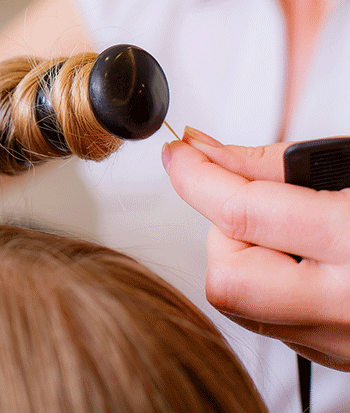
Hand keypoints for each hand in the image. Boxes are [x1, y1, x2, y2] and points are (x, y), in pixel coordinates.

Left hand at [162, 127, 349, 370]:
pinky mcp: (344, 358)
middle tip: (255, 202)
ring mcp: (346, 340)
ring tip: (289, 231)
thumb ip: (278, 165)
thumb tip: (205, 150)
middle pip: (229, 279)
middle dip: (221, 233)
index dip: (195, 175)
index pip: (242, 212)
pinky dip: (268, 287)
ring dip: (242, 259)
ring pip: (243, 307)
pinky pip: (275, 324)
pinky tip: (304, 262)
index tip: (177, 152)